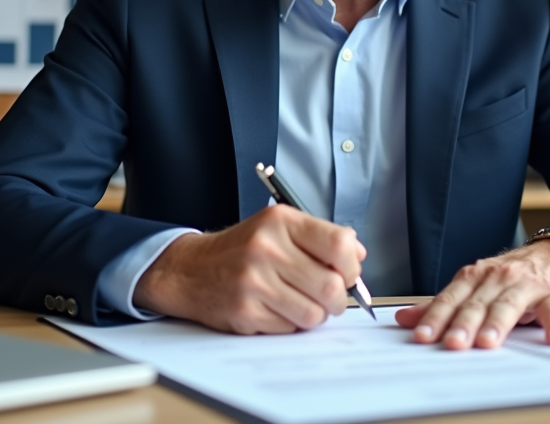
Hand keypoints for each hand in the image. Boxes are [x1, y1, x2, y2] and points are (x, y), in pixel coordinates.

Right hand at [133, 204, 365, 334]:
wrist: (191, 269)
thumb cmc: (241, 249)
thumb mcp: (278, 228)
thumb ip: (319, 237)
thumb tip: (358, 257)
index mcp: (281, 222)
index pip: (340, 245)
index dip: (351, 266)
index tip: (347, 273)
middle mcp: (267, 248)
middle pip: (332, 286)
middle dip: (337, 299)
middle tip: (328, 297)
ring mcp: (254, 281)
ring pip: (314, 314)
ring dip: (314, 315)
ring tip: (300, 303)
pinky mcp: (245, 312)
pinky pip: (290, 329)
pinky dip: (290, 325)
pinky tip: (275, 309)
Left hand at [395, 238, 549, 348]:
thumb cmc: (514, 276)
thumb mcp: (476, 286)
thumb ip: (443, 304)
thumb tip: (404, 319)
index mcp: (475, 277)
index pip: (451, 299)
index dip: (436, 317)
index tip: (422, 336)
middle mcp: (498, 278)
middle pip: (477, 304)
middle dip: (463, 324)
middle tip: (452, 344)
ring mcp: (527, 286)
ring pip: (509, 305)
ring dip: (498, 323)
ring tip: (488, 342)